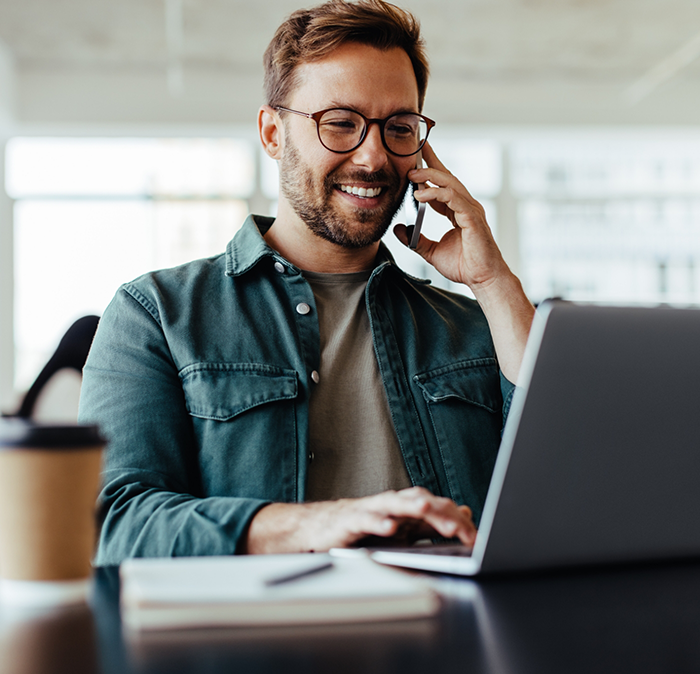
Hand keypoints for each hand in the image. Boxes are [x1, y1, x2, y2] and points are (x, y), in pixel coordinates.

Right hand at [243, 487, 476, 553]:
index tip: (475, 538)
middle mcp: (391, 504)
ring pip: (394, 504)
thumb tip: (464, 513)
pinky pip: (366, 520)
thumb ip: (432, 523)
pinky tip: (389, 528)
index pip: (437, 510)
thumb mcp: (403, 530)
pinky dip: (378, 522)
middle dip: (441, 514)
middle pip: (421, 502)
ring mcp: (371, 510)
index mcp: (406, 508)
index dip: (457, 522)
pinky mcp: (350, 520)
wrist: (320, 528)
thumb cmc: (362, 529)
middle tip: (461, 529)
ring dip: (412, 506)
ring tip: (427, 511)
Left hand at [394, 141, 509, 292]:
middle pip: (447, 177)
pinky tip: (420, 195)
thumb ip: (415, 240)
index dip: (429, 170)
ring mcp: (470, 210)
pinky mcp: (472, 218)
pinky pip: (453, 198)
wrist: (482, 279)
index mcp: (457, 211)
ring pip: (450, 183)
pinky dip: (436, 194)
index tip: (415, 158)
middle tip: (413, 154)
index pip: (442, 185)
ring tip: (411, 175)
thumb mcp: (431, 251)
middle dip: (430, 163)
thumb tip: (398, 230)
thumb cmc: (464, 266)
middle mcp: (465, 206)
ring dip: (430, 176)